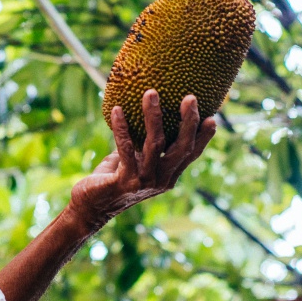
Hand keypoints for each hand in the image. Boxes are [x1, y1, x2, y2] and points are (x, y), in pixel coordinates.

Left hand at [68, 90, 216, 228]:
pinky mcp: (125, 181)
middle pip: (181, 149)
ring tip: (151, 93)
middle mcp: (161, 179)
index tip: (212, 116)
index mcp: (168, 176)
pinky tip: (117, 110)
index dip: (203, 136)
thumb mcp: (132, 159)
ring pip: (155, 144)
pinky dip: (122, 127)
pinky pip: (125, 148)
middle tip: (190, 98)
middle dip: (188, 121)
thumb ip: (142, 142)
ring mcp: (144, 181)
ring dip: (153, 116)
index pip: (191, 154)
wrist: (90, 207)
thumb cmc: (111, 179)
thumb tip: (147, 110)